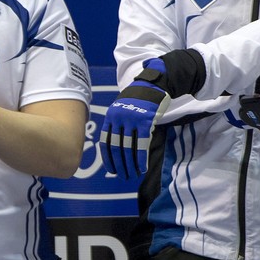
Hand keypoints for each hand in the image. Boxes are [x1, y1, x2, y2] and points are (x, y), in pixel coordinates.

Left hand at [99, 59, 169, 178]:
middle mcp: (118, 118)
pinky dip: (141, 158)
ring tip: (132, 175)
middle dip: (119, 164)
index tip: (112, 170)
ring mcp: (131, 119)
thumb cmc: (138, 99)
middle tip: (123, 176)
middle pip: (116, 147)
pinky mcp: (145, 120)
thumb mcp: (122, 109)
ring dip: (130, 164)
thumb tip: (116, 146)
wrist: (153, 83)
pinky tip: (142, 167)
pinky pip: (141, 143)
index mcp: (110, 117)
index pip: (106, 142)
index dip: (108, 158)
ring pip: (128, 147)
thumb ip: (118, 125)